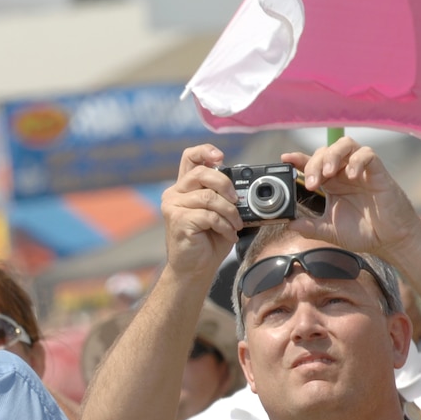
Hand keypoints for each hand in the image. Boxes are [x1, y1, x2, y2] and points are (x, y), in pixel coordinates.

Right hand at [161, 146, 241, 278]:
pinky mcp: (178, 220)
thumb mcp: (219, 213)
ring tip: (235, 225)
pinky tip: (228, 234)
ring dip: (229, 212)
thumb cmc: (207, 241)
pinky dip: (224, 226)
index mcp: (184, 187)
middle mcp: (174, 194)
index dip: (205, 151)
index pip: (190, 157)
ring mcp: (173, 207)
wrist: (194, 269)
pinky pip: (209, 215)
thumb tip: (247, 189)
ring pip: (208, 197)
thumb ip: (224, 196)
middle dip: (226, 185)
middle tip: (237, 201)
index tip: (221, 157)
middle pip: (202, 173)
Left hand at [287, 138, 420, 265]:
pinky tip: (351, 175)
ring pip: (346, 145)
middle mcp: (344, 173)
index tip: (285, 159)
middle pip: (325, 151)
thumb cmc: (364, 232)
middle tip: (312, 183)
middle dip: (314, 163)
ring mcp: (361, 171)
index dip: (298, 159)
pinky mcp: (378, 173)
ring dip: (333, 155)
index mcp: (331, 184)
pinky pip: (368, 154)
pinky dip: (357, 160)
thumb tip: (289, 224)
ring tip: (328, 173)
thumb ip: (310, 227)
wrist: (391, 240)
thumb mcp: (330, 231)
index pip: (312, 164)